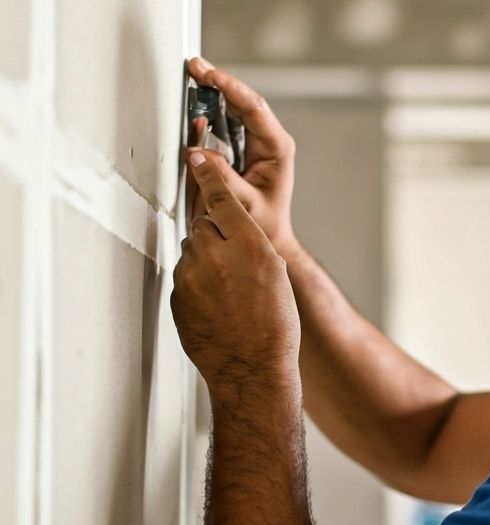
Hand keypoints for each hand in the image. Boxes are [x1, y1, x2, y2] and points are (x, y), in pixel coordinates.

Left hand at [172, 150, 299, 395]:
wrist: (252, 369)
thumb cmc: (274, 327)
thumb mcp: (276, 274)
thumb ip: (252, 243)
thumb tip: (233, 228)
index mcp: (248, 245)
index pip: (221, 197)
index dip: (208, 174)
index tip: (197, 155)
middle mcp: (215, 256)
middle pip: (202, 223)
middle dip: (213, 232)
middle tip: (231, 255)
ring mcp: (191, 278)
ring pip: (193, 251)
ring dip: (206, 261)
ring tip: (229, 289)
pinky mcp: (177, 297)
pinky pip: (186, 277)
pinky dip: (198, 284)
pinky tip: (218, 304)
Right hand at [186, 56, 299, 259]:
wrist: (269, 239)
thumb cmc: (264, 225)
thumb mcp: (244, 204)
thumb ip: (222, 179)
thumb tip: (197, 152)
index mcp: (277, 149)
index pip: (254, 110)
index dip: (231, 89)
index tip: (210, 75)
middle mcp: (269, 142)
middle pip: (243, 102)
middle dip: (219, 82)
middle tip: (194, 66)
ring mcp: (256, 144)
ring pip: (234, 109)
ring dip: (213, 93)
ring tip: (193, 75)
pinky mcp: (242, 150)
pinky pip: (225, 124)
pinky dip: (210, 111)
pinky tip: (197, 100)